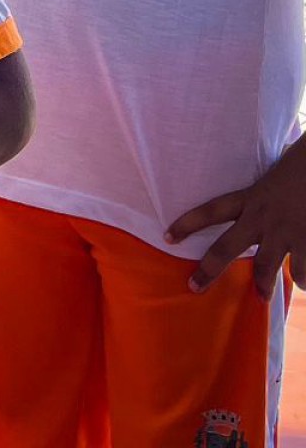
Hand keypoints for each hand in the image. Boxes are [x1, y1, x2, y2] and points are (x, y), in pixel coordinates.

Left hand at [167, 145, 305, 297]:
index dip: (187, 224)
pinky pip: (303, 271)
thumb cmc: (304, 163)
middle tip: (194, 287)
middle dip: (209, 271)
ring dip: (264, 285)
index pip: (210, 210)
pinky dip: (304, 280)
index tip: (167, 237)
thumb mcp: (276, 172)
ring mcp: (286, 233)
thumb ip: (265, 190)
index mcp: (251, 197)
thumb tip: (263, 194)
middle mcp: (262, 218)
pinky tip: (303, 284)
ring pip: (266, 267)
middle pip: (226, 249)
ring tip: (261, 297)